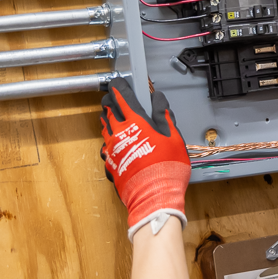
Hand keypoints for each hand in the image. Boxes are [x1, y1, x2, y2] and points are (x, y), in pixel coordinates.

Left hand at [100, 78, 190, 240]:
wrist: (153, 196)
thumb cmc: (166, 167)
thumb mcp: (174, 137)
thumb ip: (164, 115)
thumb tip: (158, 99)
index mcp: (136, 121)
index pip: (122, 96)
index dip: (119, 86)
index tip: (119, 82)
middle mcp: (119, 132)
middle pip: (108, 109)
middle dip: (111, 100)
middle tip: (116, 98)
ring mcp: (111, 148)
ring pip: (104, 127)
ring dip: (108, 119)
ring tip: (115, 117)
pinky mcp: (110, 163)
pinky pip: (105, 146)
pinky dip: (110, 140)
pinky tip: (118, 143)